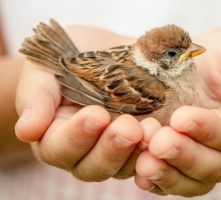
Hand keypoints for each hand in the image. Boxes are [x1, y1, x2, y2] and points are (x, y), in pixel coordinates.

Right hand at [15, 25, 143, 179]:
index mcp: (56, 135)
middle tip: (128, 127)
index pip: (59, 149)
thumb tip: (27, 130)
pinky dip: (157, 152)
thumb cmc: (72, 56)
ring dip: (138, 153)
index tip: (96, 114)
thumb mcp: (48, 68)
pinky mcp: (141, 143)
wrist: (108, 49)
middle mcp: (86, 149)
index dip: (76, 137)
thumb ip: (36, 97)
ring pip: (123, 168)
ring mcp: (116, 149)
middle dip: (111, 149)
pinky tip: (167, 136)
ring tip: (152, 130)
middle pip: (93, 167)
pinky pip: (149, 158)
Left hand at [134, 26, 220, 196]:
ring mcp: (211, 159)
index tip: (181, 118)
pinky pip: (177, 180)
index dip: (209, 130)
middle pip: (216, 165)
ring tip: (144, 164)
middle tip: (159, 143)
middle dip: (185, 156)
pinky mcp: (187, 161)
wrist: (213, 66)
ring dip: (169, 174)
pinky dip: (160, 182)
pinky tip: (141, 176)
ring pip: (195, 180)